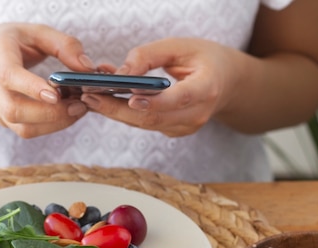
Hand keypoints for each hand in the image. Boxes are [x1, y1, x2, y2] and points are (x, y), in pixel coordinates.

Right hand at [0, 23, 94, 137]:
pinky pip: (27, 131)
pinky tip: (67, 113)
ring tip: (78, 109)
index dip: (31, 87)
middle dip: (50, 113)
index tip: (56, 94)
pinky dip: (51, 126)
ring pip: (22, 128)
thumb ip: (64, 45)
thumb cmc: (13, 43)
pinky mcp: (4, 120)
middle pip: (14, 109)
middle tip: (79, 104)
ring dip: (54, 124)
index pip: (8, 76)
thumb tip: (87, 68)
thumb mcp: (37, 32)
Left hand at [80, 38, 238, 136]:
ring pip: (145, 125)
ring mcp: (186, 127)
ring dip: (115, 112)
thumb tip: (119, 73)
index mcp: (207, 88)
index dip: (155, 101)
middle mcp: (197, 113)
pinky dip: (125, 113)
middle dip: (118, 108)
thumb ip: (149, 55)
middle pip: (153, 118)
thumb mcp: (181, 46)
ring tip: (90, 96)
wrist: (227, 82)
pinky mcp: (174, 131)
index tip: (131, 97)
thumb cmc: (204, 59)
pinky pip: (146, 125)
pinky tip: (105, 101)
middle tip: (90, 95)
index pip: (180, 98)